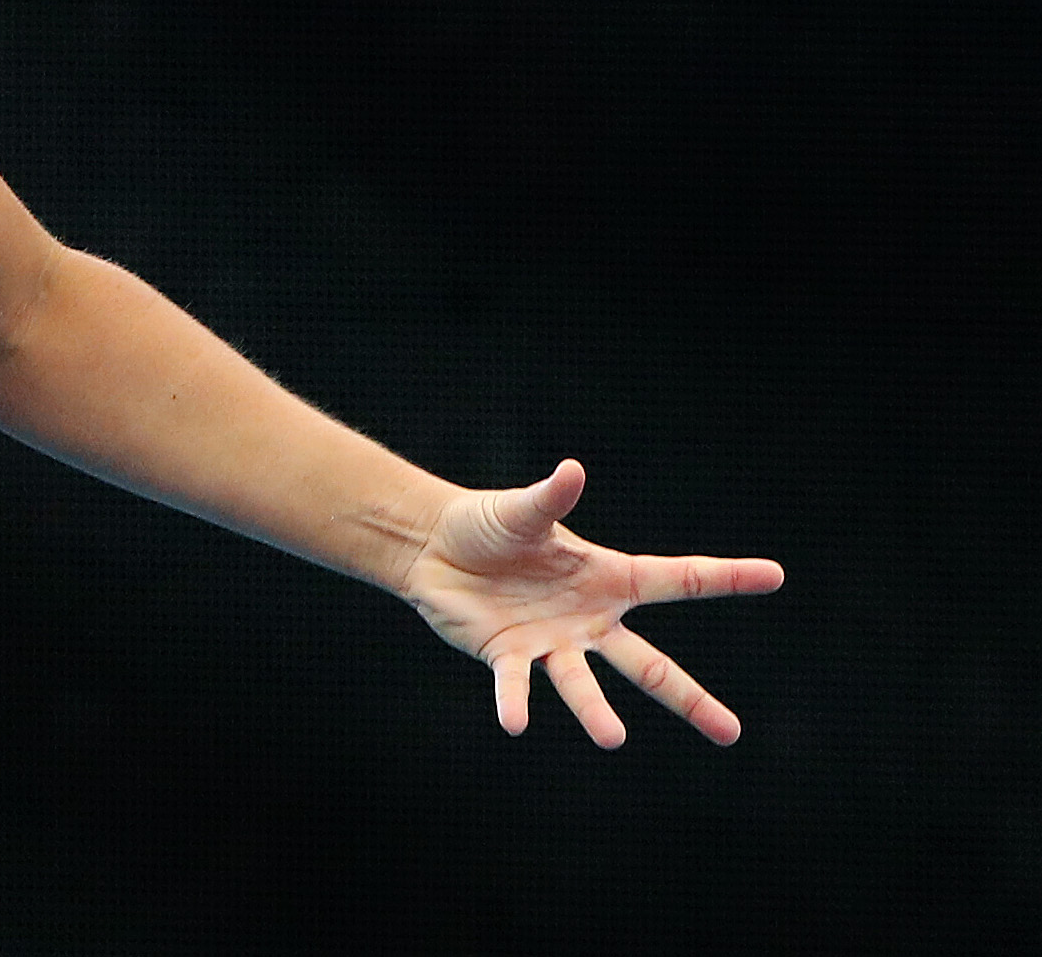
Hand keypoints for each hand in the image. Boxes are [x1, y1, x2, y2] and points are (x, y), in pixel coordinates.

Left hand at [400, 459, 783, 746]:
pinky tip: (516, 724)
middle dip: (690, 700)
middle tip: (732, 734)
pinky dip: (516, 701)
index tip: (775, 575)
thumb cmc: (489, 525)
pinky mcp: (506, 656)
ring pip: (583, 684)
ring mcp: (551, 644)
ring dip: (595, 711)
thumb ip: (551, 498)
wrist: (434, 547)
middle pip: (650, 666)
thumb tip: (572, 470)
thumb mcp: (522, 510)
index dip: (725, 577)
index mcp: (607, 580)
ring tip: (613, 739)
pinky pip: (516, 683)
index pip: (677, 580)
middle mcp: (589, 621)